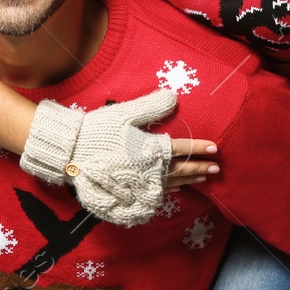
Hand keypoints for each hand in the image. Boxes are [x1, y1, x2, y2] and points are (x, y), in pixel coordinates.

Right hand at [20, 90, 213, 225]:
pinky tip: (177, 189)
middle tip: (217, 168)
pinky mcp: (131, 189)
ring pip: (172, 183)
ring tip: (204, 179)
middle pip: (181, 169)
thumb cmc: (98, 131)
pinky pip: (157, 192)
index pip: (181, 148)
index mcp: (150, 149)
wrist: (72, 154)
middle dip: (200, 168)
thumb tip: (174, 96)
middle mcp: (149, 169)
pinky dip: (171, 190)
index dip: (199, 148)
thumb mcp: (124, 114)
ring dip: (190, 180)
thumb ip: (151, 106)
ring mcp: (140, 182)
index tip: (215, 148)